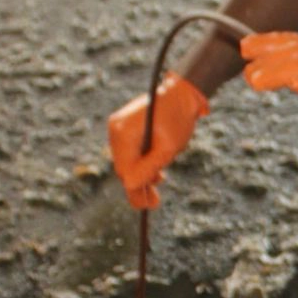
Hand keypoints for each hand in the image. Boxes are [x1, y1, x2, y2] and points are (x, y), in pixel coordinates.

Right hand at [107, 72, 208, 208]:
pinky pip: (130, 151)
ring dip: (142, 172)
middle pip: (123, 167)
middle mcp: (115, 128)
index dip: (136, 190)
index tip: (149, 205)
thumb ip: (148, 168)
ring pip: (127, 160)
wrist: (182, 93)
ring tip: (161, 179)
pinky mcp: (124, 127)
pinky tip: (156, 169)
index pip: (125, 170)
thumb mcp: (168, 148)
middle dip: (139, 183)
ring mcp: (118, 127)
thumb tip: (131, 187)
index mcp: (123, 132)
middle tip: (155, 201)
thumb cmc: (178, 119)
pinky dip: (141, 161)